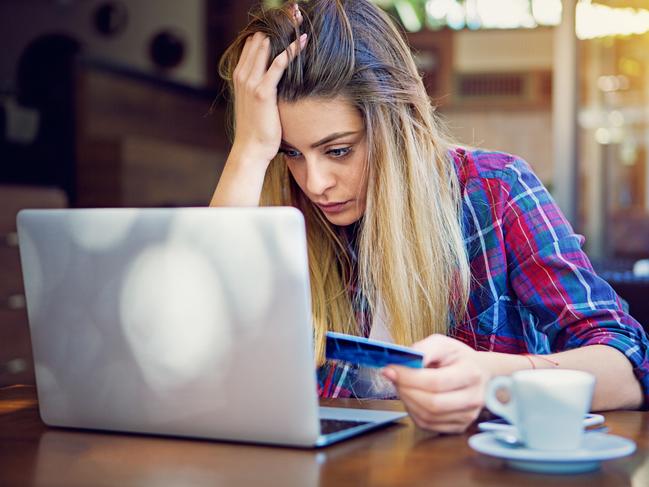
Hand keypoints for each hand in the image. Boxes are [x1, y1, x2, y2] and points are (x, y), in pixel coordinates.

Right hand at [230, 11, 305, 166]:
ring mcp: (251, 82)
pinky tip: (304, 40)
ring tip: (300, 17)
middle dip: (278, 24)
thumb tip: (275, 80)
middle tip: (295, 10)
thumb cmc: (258, 128)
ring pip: (268, 47)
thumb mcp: (256, 103)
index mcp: (240, 75)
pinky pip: (279, 64)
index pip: (253, 43)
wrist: (251, 148)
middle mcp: (243, 74)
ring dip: (285, 31)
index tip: (286, 19)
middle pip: (260, 39)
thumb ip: (261, 86)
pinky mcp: (263, 91)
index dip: (268, 29)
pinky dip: (292, 50)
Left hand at [382, 334, 489, 433]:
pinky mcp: (459, 427)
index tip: (391, 369)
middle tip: (394, 377)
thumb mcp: (442, 344)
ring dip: (407, 401)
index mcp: (471, 373)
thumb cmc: (458, 357)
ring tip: (402, 386)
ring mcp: (467, 416)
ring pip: (428, 417)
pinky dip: (413, 412)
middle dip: (405, 390)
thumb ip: (423, 349)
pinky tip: (412, 398)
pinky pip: (428, 425)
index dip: (409, 378)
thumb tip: (403, 361)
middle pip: (432, 403)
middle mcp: (473, 398)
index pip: (436, 382)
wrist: (479, 373)